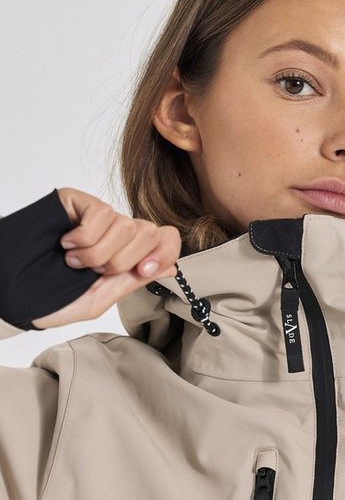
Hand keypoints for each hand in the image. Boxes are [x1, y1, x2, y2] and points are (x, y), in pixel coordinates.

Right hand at [32, 188, 180, 328]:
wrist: (14, 292)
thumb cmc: (53, 298)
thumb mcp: (100, 298)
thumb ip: (135, 280)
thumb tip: (173, 267)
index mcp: (128, 255)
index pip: (166, 239)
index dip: (164, 252)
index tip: (143, 270)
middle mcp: (117, 232)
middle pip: (149, 231)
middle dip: (123, 260)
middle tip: (95, 271)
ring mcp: (98, 216)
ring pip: (126, 224)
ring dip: (99, 252)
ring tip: (74, 262)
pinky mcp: (78, 201)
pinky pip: (102, 213)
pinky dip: (85, 237)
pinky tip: (67, 244)